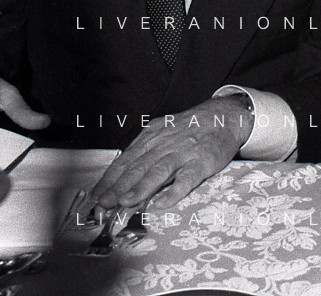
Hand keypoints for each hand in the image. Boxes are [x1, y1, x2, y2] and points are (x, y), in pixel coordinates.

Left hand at [88, 96, 252, 211]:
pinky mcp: (203, 162)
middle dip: (118, 187)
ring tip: (126, 202)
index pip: (126, 160)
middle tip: (104, 204)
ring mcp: (184, 152)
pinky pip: (187, 178)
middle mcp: (165, 144)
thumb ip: (145, 153)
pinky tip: (162, 203)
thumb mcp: (163, 133)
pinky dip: (174, 191)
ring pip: (158, 171)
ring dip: (141, 188)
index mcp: (152, 137)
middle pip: (138, 167)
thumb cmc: (190, 129)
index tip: (96, 196)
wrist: (224, 116)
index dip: (109, 179)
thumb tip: (123, 179)